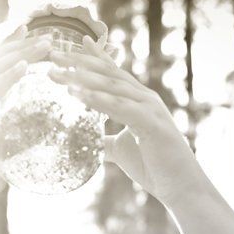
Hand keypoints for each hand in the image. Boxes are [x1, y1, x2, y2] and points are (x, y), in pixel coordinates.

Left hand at [48, 36, 196, 200]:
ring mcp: (150, 108)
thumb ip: (104, 140)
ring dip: (83, 78)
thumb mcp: (120, 149)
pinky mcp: (152, 124)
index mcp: (139, 100)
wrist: (180, 187)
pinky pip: (121, 108)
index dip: (91, 57)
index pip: (112, 72)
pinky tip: (78, 95)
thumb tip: (83, 140)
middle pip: (108, 73)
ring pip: (113, 86)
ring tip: (58, 74)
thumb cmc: (154, 167)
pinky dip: (99, 99)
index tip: (67, 47)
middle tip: (52, 56)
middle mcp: (145, 98)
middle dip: (79, 63)